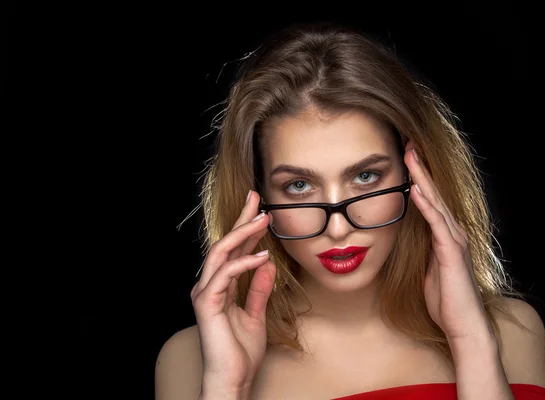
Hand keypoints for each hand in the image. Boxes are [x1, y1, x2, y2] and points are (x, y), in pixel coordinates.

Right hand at [190, 190, 275, 392]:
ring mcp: (206, 293)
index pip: (233, 250)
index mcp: (220, 286)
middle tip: (256, 198)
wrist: (232, 379)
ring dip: (243, 234)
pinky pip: (225, 275)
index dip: (245, 228)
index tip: (259, 209)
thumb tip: (266, 264)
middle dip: (240, 219)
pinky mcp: (207, 303)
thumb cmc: (240, 352)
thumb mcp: (255, 313)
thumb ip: (258, 289)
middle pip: (224, 244)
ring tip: (263, 220)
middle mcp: (209, 285)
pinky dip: (244, 263)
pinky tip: (263, 256)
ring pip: (221, 253)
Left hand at [404, 142, 490, 341]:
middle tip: (408, 144)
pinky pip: (436, 223)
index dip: (418, 179)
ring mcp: (453, 241)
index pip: (430, 201)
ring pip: (436, 202)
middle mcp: (452, 233)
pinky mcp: (451, 252)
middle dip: (420, 169)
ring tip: (411, 156)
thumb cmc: (446, 300)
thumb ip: (424, 251)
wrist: (463, 325)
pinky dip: (426, 205)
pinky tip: (416, 190)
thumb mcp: (428, 269)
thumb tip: (412, 238)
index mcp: (445, 236)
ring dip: (422, 178)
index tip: (406, 158)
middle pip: (434, 194)